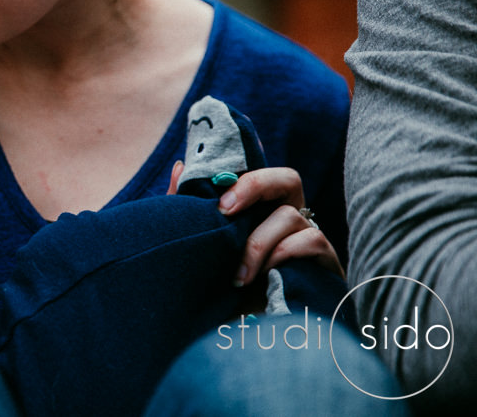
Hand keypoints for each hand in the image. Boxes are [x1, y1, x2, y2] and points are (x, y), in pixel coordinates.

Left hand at [169, 162, 343, 286]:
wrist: (250, 339)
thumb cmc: (225, 290)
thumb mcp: (201, 249)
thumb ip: (186, 210)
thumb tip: (181, 166)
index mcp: (262, 211)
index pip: (262, 177)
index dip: (244, 180)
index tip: (218, 204)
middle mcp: (289, 218)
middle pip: (288, 178)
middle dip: (255, 186)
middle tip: (225, 212)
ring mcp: (310, 238)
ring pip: (290, 216)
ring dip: (258, 243)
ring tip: (239, 276)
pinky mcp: (326, 263)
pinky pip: (312, 241)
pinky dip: (283, 256)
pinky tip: (266, 279)